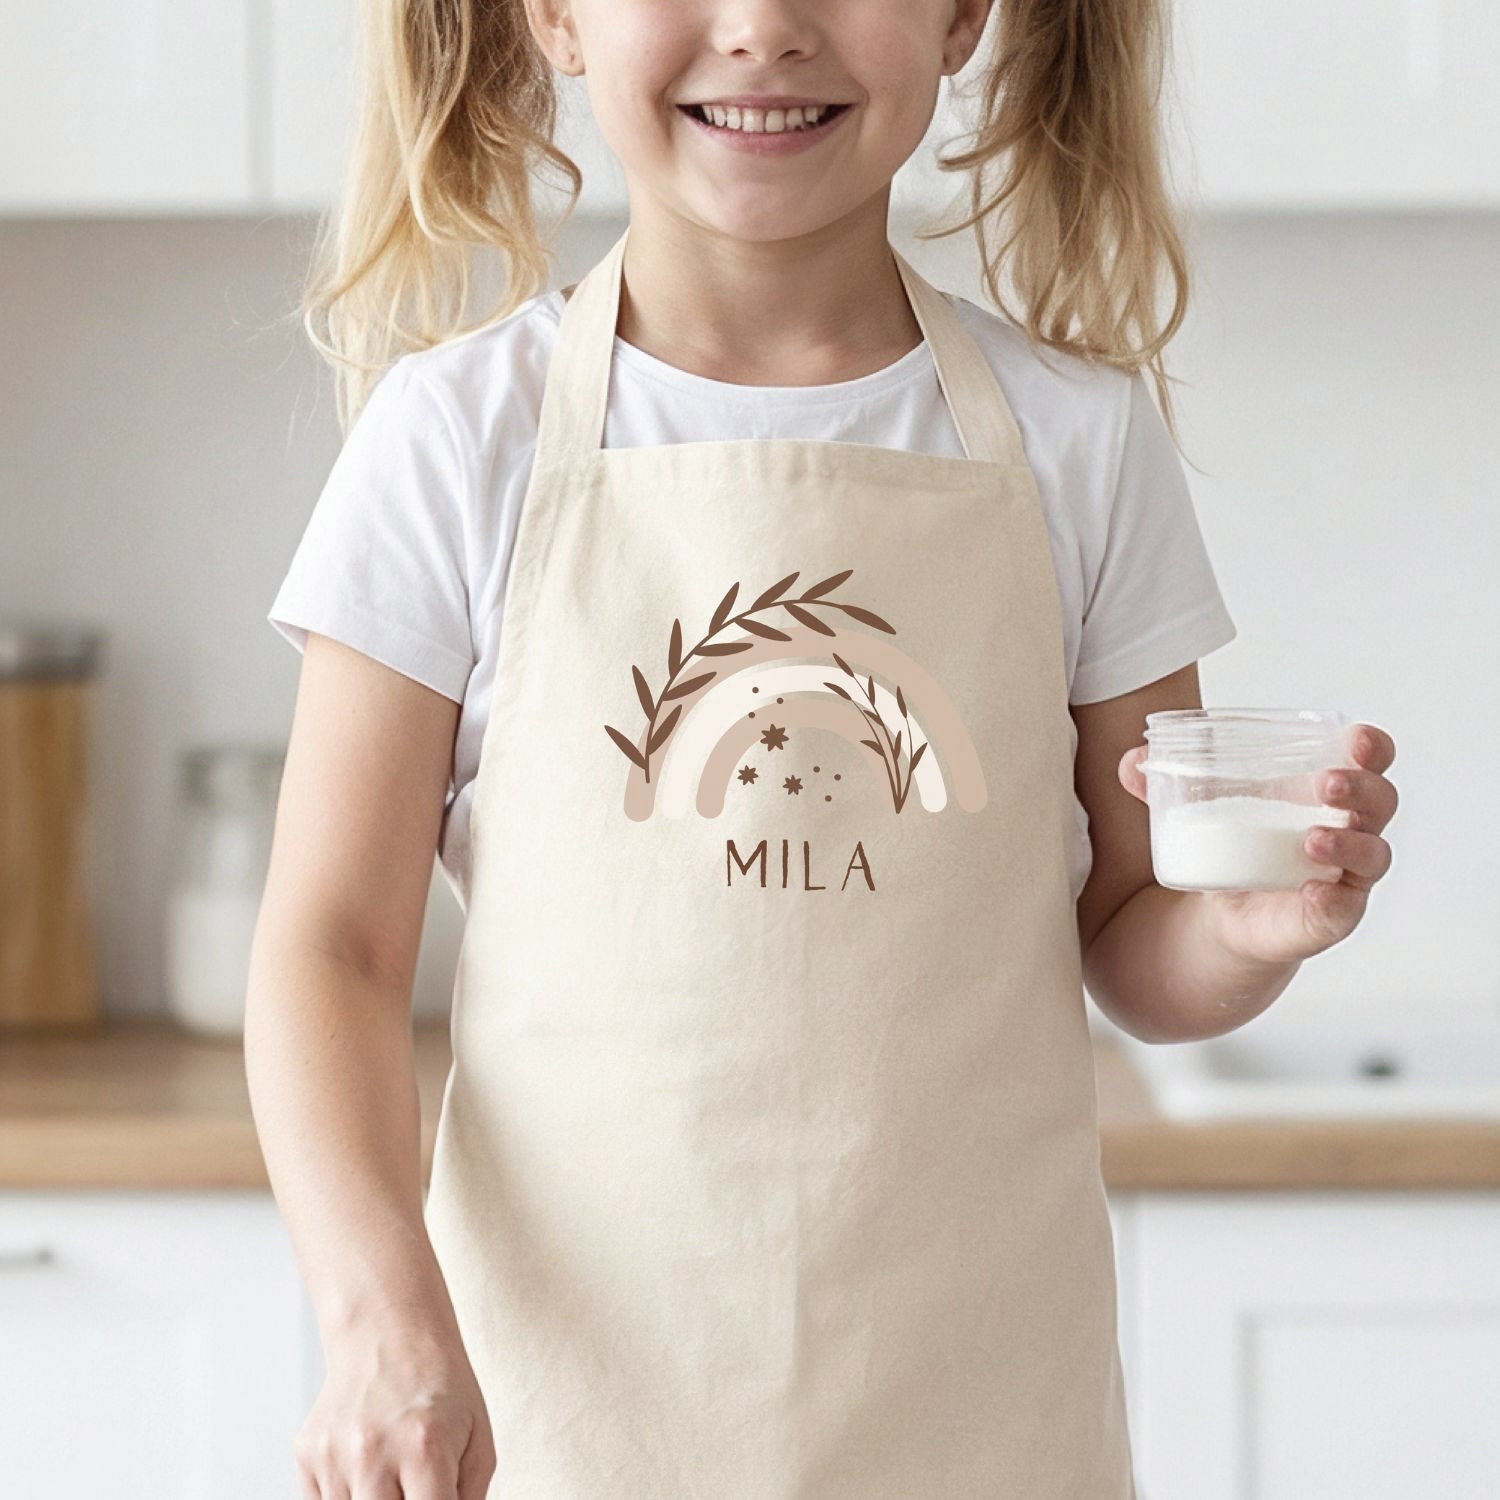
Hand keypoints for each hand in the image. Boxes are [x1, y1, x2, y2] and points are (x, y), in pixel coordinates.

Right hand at [296, 1317, 494, 1499]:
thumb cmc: (439, 1385)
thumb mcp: (477, 1436)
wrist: (389, 1331)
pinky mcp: (307, 1456)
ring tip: (392, 1472)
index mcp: (424, 1449)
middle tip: (412, 1481)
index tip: (434, 1496)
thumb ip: (470, 1498)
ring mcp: (334, 1457)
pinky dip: (349, 1497)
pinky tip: (367, 1468)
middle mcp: (373, 1454)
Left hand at [1118, 722, 1397, 966]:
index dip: (1372, 746)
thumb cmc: (1231, 840)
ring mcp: (1345, 874)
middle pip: (1381, 801)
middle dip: (1362, 788)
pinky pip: (1346, 908)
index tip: (1355, 738)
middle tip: (1326, 785)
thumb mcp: (1198, 805)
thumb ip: (1160, 782)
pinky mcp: (1331, 915)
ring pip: (1372, 854)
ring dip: (1349, 843)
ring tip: (1312, 840)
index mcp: (1325, 789)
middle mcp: (1349, 827)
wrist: (1220, 913)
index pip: (1370, 758)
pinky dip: (1334, 899)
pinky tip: (1314, 892)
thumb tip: (1130, 762)